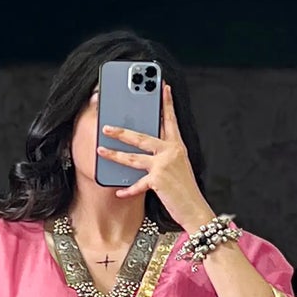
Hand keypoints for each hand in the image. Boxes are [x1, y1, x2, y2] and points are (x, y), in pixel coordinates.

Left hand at [97, 83, 210, 232]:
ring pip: (133, 157)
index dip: (166, 103)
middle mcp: (170, 152)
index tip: (162, 87)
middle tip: (106, 126)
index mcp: (177, 146)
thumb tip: (144, 151)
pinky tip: (118, 191)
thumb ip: (165, 155)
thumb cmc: (185, 191)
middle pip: (142, 137)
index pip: (170, 120)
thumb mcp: (178, 167)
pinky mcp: (158, 180)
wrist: (195, 209)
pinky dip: (127, 190)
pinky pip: (137, 184)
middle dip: (122, 131)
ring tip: (101, 150)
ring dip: (115, 154)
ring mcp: (164, 165)